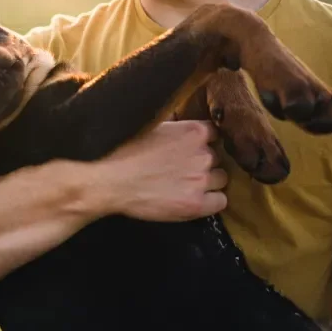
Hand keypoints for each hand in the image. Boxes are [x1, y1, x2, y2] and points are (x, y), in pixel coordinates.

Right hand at [91, 120, 227, 221]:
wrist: (110, 180)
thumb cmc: (125, 151)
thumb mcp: (153, 127)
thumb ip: (176, 128)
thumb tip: (184, 130)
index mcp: (193, 132)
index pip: (215, 133)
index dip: (204, 142)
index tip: (193, 149)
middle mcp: (202, 154)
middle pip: (218, 157)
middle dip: (204, 162)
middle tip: (184, 169)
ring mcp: (201, 180)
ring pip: (221, 178)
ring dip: (209, 181)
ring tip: (188, 184)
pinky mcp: (196, 204)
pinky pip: (221, 201)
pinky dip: (211, 201)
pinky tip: (195, 199)